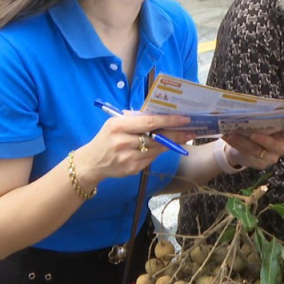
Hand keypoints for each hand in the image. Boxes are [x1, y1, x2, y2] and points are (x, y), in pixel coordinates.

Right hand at [78, 113, 192, 184]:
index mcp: (118, 126)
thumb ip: (136, 119)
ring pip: (157, 149)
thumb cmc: (107, 138)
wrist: (91, 162)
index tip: (185, 118)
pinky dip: (159, 152)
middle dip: (177, 134)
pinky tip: (166, 147)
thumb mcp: (115, 123)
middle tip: (192, 130)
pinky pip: (152, 158)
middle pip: (157, 138)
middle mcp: (123, 142)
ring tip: (185, 137)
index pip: (149, 122)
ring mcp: (128, 158)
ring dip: (172, 143)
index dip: (169, 121)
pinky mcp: (132, 169)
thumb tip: (161, 113)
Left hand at [223, 125, 283, 169]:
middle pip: (271, 144)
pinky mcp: (259, 165)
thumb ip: (263, 121)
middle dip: (262, 139)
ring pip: (254, 150)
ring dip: (241, 141)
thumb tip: (255, 109)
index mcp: (282, 136)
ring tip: (230, 134)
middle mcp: (278, 148)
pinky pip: (246, 155)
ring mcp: (269, 158)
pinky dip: (235, 145)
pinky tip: (227, 138)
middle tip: (253, 135)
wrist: (245, 151)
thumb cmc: (256, 133)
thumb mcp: (261, 127)